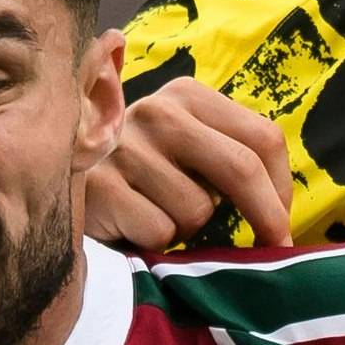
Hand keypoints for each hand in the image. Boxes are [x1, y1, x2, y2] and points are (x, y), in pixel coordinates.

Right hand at [80, 78, 290, 251]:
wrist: (62, 184)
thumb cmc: (144, 178)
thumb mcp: (187, 151)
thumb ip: (229, 160)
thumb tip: (283, 211)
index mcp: (188, 95)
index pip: (262, 137)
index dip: (281, 188)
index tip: (283, 223)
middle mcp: (158, 111)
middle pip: (240, 168)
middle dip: (266, 216)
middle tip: (274, 248)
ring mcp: (126, 147)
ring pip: (197, 210)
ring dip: (189, 230)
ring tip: (159, 216)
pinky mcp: (101, 185)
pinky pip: (161, 231)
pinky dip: (156, 243)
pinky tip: (132, 227)